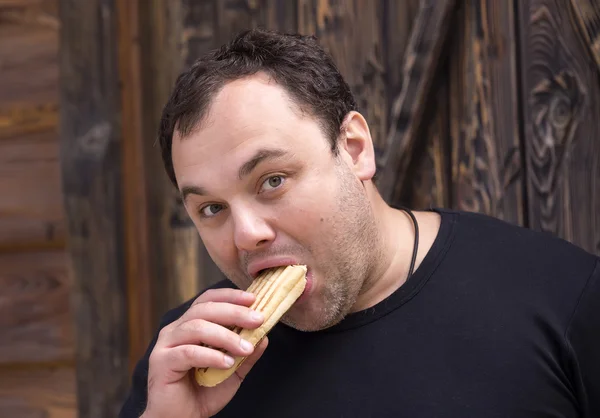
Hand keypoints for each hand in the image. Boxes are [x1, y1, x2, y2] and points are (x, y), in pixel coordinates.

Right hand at [142, 288, 267, 417]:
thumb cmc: (202, 392)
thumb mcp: (232, 371)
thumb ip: (246, 354)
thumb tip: (265, 336)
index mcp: (189, 325)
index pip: (208, 300)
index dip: (230, 296)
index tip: (253, 299)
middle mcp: (175, 330)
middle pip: (204, 309)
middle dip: (234, 312)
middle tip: (257, 320)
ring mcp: (166, 345)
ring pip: (197, 327)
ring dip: (226, 336)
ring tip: (246, 348)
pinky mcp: (162, 362)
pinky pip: (188, 352)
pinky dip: (211, 355)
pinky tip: (227, 362)